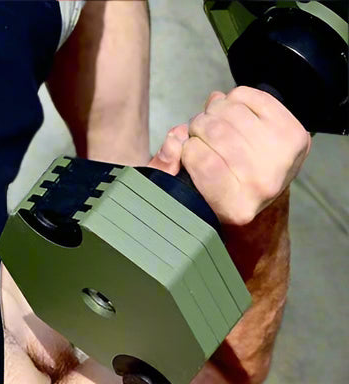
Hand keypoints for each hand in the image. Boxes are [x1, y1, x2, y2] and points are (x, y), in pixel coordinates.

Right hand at [146, 86, 311, 226]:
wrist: (262, 190)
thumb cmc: (217, 189)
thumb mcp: (184, 189)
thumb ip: (166, 168)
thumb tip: (176, 137)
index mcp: (234, 209)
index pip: (202, 161)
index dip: (187, 148)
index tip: (186, 149)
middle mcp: (264, 186)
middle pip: (218, 134)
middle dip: (199, 126)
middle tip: (197, 130)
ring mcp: (283, 157)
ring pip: (233, 112)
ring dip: (214, 110)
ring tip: (212, 121)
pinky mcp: (294, 133)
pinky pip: (253, 97)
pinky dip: (235, 98)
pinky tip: (232, 112)